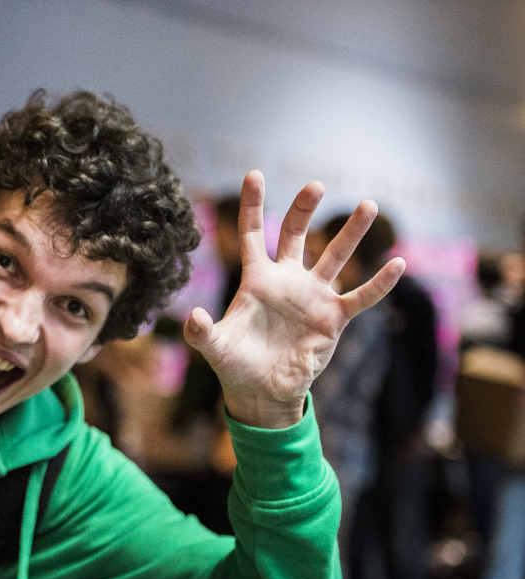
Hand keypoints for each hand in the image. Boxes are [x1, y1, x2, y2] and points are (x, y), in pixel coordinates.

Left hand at [184, 171, 405, 428]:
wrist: (263, 392)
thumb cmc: (236, 365)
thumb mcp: (216, 348)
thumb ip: (202, 332)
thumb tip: (193, 318)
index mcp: (256, 279)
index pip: (253, 234)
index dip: (252, 205)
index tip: (254, 174)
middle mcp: (286, 280)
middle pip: (296, 234)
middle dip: (304, 209)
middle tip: (314, 185)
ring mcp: (312, 296)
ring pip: (335, 256)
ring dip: (351, 233)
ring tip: (368, 205)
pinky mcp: (333, 318)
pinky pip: (360, 296)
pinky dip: (379, 283)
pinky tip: (397, 263)